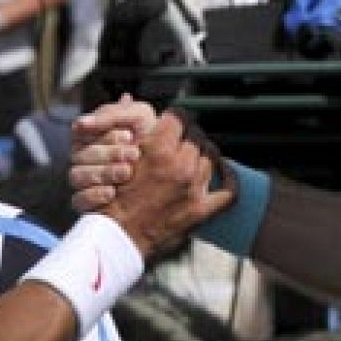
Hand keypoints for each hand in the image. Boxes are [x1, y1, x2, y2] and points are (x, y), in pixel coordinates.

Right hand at [69, 96, 158, 211]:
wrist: (166, 173)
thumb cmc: (150, 136)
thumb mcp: (139, 116)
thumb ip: (117, 113)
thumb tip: (90, 116)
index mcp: (90, 133)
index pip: (82, 131)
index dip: (105, 134)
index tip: (129, 136)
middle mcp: (82, 155)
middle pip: (80, 154)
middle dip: (109, 153)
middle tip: (134, 154)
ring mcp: (82, 179)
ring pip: (77, 176)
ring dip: (104, 172)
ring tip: (127, 172)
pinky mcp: (85, 201)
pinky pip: (78, 200)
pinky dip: (94, 195)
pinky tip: (112, 192)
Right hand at [100, 110, 232, 258]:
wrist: (116, 237)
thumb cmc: (111, 198)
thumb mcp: (116, 156)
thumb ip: (133, 131)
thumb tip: (137, 103)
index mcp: (159, 149)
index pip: (179, 117)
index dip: (175, 117)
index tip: (172, 121)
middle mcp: (180, 165)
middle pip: (196, 136)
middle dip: (187, 136)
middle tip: (179, 141)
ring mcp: (193, 188)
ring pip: (210, 158)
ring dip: (202, 155)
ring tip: (193, 157)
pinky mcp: (200, 210)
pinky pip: (229, 191)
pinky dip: (229, 178)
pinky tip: (225, 172)